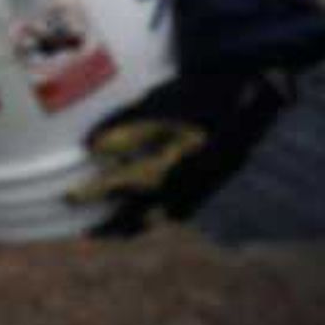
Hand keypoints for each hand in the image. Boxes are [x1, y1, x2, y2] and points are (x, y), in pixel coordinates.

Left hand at [65, 60, 304, 235]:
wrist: (255, 91)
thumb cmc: (202, 92)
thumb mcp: (159, 105)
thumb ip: (126, 128)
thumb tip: (92, 147)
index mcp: (171, 164)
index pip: (121, 185)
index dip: (93, 193)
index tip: (69, 199)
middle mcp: (189, 182)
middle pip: (144, 215)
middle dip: (114, 226)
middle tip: (89, 233)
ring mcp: (206, 185)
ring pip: (165, 215)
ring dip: (138, 223)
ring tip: (114, 229)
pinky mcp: (217, 180)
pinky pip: (185, 208)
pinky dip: (163, 213)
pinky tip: (153, 212)